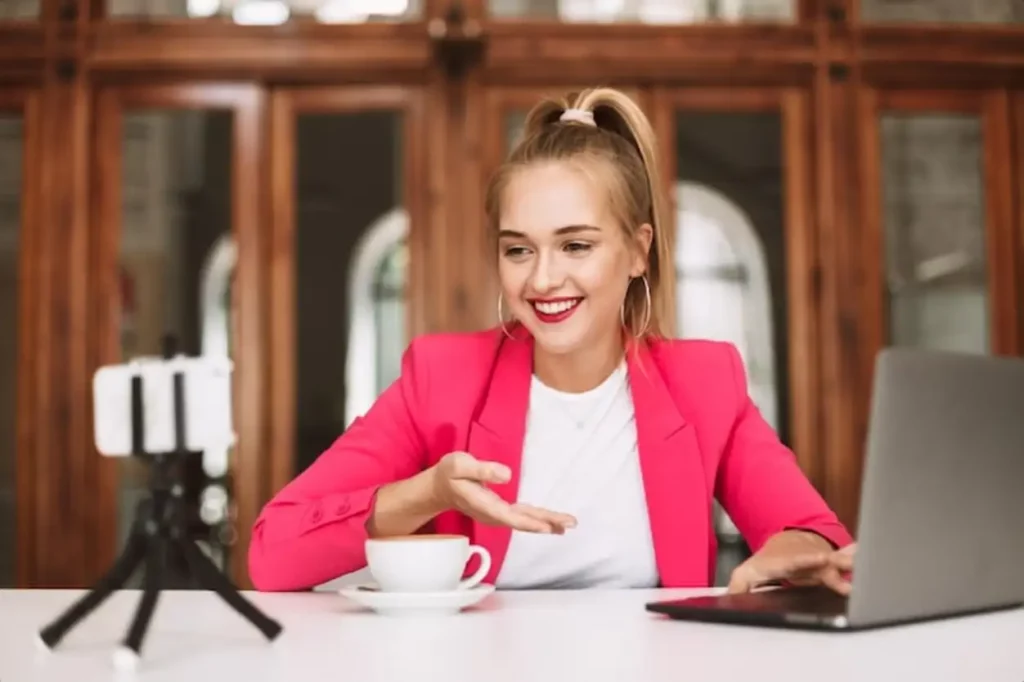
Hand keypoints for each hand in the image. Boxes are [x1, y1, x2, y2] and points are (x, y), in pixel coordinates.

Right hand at [431, 451, 576, 533]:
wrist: (439, 488)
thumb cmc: (449, 474)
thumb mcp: (460, 464)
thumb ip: (482, 469)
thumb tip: (507, 475)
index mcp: (484, 505)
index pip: (510, 516)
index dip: (529, 522)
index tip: (548, 526)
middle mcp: (493, 514)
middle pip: (523, 522)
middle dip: (547, 523)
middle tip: (570, 523)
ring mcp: (497, 515)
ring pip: (525, 521)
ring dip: (546, 523)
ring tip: (567, 524)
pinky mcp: (500, 511)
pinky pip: (522, 517)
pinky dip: (538, 519)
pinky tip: (551, 522)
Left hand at [727, 533, 855, 595]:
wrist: (783, 545)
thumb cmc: (767, 562)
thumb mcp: (746, 572)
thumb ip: (738, 586)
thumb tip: (729, 598)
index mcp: (787, 561)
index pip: (798, 560)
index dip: (809, 559)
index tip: (821, 559)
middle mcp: (807, 559)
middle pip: (823, 561)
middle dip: (837, 563)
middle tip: (851, 566)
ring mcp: (821, 562)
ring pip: (839, 561)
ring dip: (853, 561)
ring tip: (867, 561)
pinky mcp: (832, 567)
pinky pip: (848, 561)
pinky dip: (860, 558)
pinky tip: (872, 555)